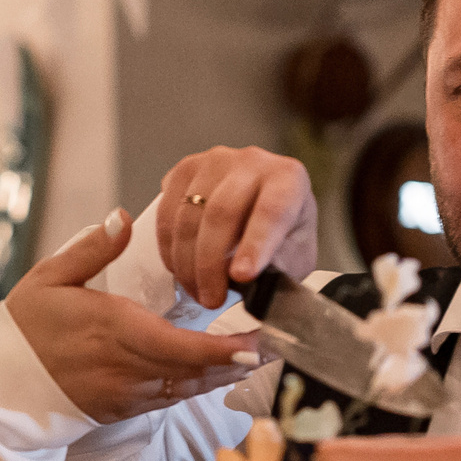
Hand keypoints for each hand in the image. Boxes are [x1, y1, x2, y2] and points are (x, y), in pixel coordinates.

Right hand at [8, 210, 258, 423]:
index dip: (223, 350)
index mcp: (111, 329)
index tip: (256, 342)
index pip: (180, 346)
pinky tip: (220, 372)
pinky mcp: (123, 410)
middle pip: (195, 371)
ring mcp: (126, 395)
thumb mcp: (48, 279)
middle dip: (238, 362)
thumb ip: (91, 249)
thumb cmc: (23, 330)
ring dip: (224, 375)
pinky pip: (170, 398)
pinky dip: (197, 385)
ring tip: (259, 356)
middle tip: (276, 345)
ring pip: (188, 388)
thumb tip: (123, 217)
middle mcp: (125, 368)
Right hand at [157, 147, 319, 308]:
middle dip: (211, 265)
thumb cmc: (282, 235)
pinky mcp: (185, 170)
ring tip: (197, 292)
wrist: (263, 210)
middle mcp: (252, 162)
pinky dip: (170, 249)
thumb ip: (277, 269)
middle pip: (221, 212)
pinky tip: (181, 270)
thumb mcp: (293, 257)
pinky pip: (167, 213)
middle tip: (212, 299)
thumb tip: (250, 285)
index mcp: (288, 179)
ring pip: (189, 215)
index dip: (255, 245)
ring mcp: (214, 162)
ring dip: (187, 263)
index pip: (271, 210)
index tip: (243, 276)